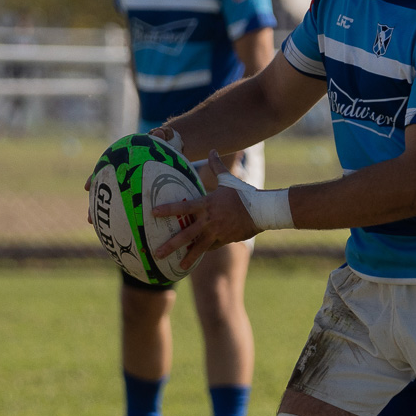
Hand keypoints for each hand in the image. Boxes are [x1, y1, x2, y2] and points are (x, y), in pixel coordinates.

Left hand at [152, 151, 258, 270]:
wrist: (262, 211)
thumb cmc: (244, 193)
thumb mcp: (229, 179)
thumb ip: (216, 166)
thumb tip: (212, 149)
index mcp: (207, 204)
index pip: (183, 207)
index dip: (167, 209)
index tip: (153, 213)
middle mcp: (209, 220)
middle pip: (186, 235)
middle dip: (170, 245)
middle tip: (156, 252)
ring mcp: (217, 232)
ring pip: (198, 247)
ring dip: (187, 257)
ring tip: (178, 266)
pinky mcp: (225, 240)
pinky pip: (211, 247)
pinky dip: (204, 251)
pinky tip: (197, 257)